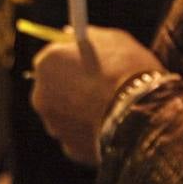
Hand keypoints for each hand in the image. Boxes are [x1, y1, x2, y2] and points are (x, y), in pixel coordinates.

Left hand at [31, 26, 162, 165]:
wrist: (142, 114)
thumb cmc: (128, 69)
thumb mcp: (112, 39)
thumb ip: (87, 36)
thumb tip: (72, 35)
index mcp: (46, 63)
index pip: (52, 58)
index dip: (71, 60)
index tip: (87, 62)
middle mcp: (40, 95)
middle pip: (54, 89)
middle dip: (71, 88)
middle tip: (99, 86)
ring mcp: (53, 125)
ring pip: (65, 115)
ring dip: (80, 112)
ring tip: (110, 108)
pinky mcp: (69, 149)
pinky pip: (78, 136)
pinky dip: (91, 133)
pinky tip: (112, 126)